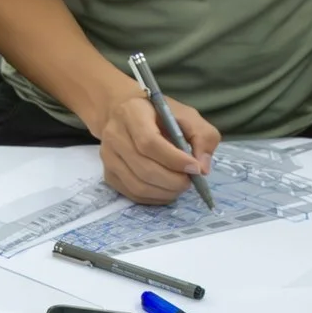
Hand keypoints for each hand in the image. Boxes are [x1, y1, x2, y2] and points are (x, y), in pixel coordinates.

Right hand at [95, 91, 216, 205]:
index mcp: (132, 113)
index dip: (174, 160)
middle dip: (172, 180)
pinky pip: (132, 194)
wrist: (125, 114)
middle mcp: (114, 135)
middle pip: (143, 168)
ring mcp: (108, 157)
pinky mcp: (109, 174)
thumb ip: (202, 136)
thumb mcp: (187, 115)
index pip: (149, 143)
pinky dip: (154, 198)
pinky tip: (168, 191)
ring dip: (165, 192)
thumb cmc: (158, 114)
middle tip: (190, 181)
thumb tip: (203, 168)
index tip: (195, 168)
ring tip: (181, 186)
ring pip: (138, 185)